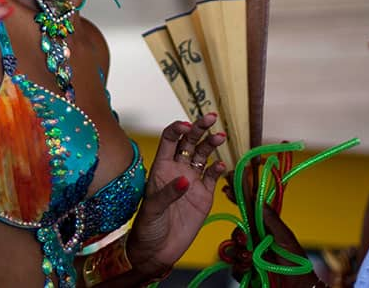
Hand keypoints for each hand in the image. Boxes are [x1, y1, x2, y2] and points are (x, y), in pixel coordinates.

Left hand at [126, 114, 227, 277]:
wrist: (157, 252)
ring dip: (211, 143)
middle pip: (190, 141)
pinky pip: (213, 176)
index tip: (186, 127)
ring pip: (204, 155)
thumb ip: (168, 193)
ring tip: (220, 136)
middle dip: (200, 127)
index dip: (177, 129)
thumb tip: (185, 180)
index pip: (169, 139)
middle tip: (211, 117)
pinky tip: (221, 165)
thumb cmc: (147, 228)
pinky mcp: (204, 195)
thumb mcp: (152, 209)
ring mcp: (192, 181)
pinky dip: (218, 169)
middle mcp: (177, 169)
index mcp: (161, 167)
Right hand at [221, 165, 322, 287]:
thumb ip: (270, 219)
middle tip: (245, 242)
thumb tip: (258, 199)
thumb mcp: (284, 237)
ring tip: (251, 260)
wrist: (296, 286)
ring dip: (240, 255)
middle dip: (238, 237)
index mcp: (265, 231)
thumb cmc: (296, 263)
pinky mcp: (246, 273)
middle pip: (237, 234)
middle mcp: (256, 243)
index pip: (249, 213)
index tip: (227, 190)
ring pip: (232, 251)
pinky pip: (233, 268)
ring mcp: (250, 258)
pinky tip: (250, 270)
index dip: (238, 202)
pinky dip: (240, 268)